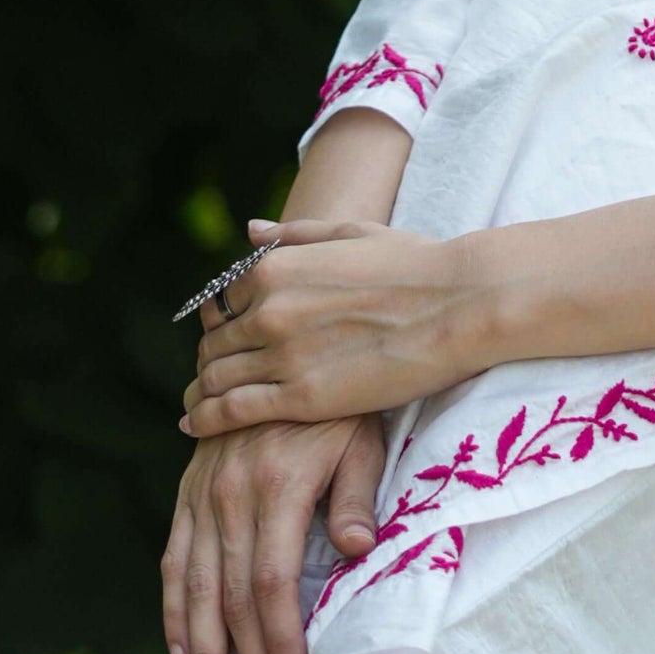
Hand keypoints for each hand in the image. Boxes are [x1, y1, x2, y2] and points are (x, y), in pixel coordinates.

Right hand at [161, 411, 386, 653]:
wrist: (283, 349)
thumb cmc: (341, 404)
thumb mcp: (362, 437)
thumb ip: (355, 495)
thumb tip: (356, 550)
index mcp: (278, 486)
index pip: (272, 585)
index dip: (281, 643)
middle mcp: (230, 494)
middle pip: (233, 599)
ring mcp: (202, 494)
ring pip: (195, 589)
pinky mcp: (187, 493)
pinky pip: (174, 561)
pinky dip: (174, 612)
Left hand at [179, 215, 484, 437]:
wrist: (460, 303)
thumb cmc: (416, 264)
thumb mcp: (351, 234)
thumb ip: (294, 235)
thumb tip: (249, 230)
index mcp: (275, 266)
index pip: (221, 302)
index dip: (220, 323)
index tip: (224, 339)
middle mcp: (268, 308)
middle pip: (214, 342)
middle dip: (209, 360)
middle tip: (210, 378)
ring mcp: (282, 354)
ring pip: (215, 377)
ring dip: (201, 391)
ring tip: (196, 405)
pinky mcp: (302, 398)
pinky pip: (232, 410)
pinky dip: (206, 418)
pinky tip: (194, 424)